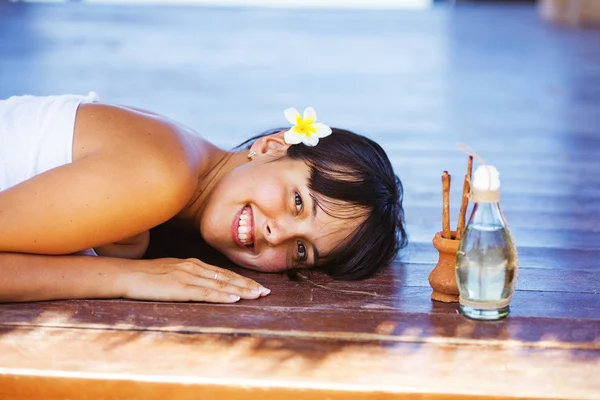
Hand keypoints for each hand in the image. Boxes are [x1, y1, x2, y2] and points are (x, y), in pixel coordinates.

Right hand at [119, 258, 270, 302]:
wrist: (126, 275)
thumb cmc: (145, 276)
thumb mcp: (171, 273)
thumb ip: (187, 277)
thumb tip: (201, 285)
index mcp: (192, 264)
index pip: (223, 273)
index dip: (241, 280)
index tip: (257, 286)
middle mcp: (194, 267)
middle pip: (227, 277)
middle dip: (248, 285)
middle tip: (266, 292)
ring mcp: (188, 276)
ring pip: (221, 284)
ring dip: (241, 291)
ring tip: (257, 296)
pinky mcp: (180, 287)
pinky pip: (205, 292)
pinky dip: (222, 296)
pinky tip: (235, 299)